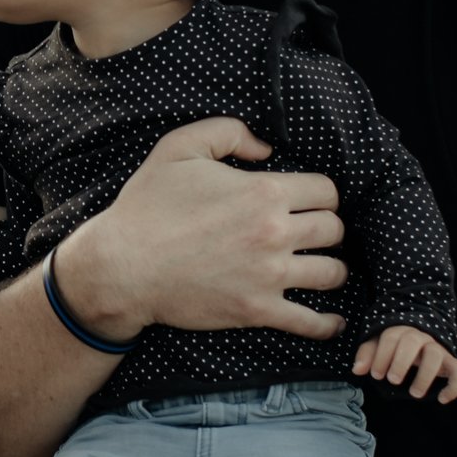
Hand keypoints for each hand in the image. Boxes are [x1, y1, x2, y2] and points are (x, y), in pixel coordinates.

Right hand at [66, 117, 348, 339]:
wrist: (122, 265)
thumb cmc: (148, 206)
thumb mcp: (179, 148)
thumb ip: (228, 132)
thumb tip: (267, 147)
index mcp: (264, 192)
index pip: (327, 191)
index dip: (320, 193)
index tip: (308, 201)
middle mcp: (275, 233)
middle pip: (335, 230)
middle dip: (328, 228)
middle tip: (312, 232)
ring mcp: (269, 275)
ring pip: (333, 273)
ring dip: (330, 269)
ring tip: (320, 267)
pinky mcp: (257, 310)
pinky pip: (311, 323)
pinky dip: (328, 324)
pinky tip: (332, 321)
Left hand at [353, 326, 456, 401]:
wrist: (419, 344)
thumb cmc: (393, 348)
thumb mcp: (377, 348)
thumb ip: (366, 355)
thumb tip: (357, 370)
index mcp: (400, 331)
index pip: (391, 337)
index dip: (382, 355)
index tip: (375, 375)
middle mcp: (420, 337)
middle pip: (413, 341)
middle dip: (401, 361)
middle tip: (393, 380)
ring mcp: (437, 348)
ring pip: (435, 354)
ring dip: (425, 374)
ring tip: (414, 393)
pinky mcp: (450, 362)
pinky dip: (455, 386)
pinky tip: (442, 399)